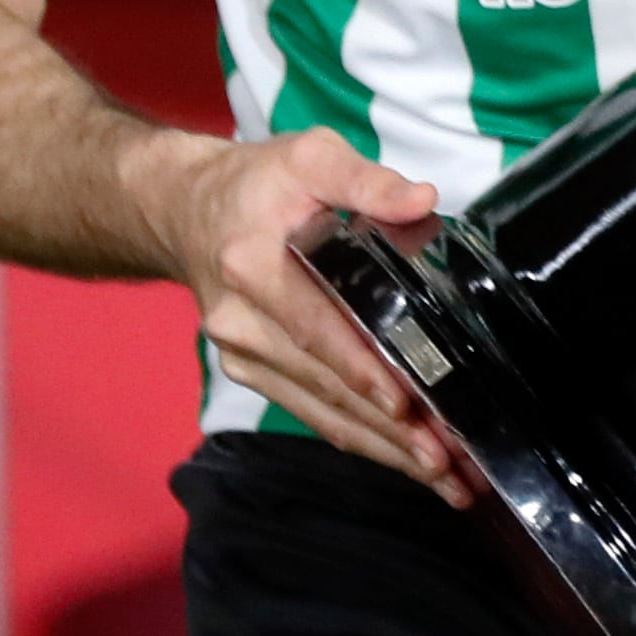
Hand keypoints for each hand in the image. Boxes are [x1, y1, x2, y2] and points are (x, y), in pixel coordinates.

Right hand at [136, 127, 467, 498]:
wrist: (183, 210)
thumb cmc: (259, 183)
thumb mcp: (310, 155)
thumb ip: (365, 179)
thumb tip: (422, 200)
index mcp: (254, 265)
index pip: (316, 326)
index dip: (361, 369)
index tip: (406, 404)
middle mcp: (243, 322)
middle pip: (326, 385)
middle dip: (390, 431)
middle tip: (452, 462)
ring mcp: (244, 356)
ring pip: (323, 412)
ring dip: (385, 451)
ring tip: (448, 480)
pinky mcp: (254, 373)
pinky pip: (313, 413)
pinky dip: (362, 441)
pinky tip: (407, 462)